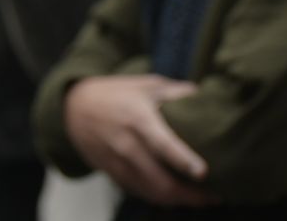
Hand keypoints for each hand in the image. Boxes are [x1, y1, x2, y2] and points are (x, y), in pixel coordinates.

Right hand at [65, 74, 215, 206]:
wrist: (74, 108)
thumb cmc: (116, 92)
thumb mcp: (146, 84)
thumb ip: (176, 92)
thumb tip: (204, 95)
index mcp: (138, 120)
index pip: (162, 144)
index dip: (183, 160)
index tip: (202, 173)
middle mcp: (126, 145)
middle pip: (157, 179)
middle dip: (186, 194)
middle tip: (213, 197)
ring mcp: (116, 162)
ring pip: (147, 191)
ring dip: (174, 200)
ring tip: (199, 201)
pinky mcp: (110, 173)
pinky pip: (136, 191)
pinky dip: (157, 197)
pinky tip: (175, 198)